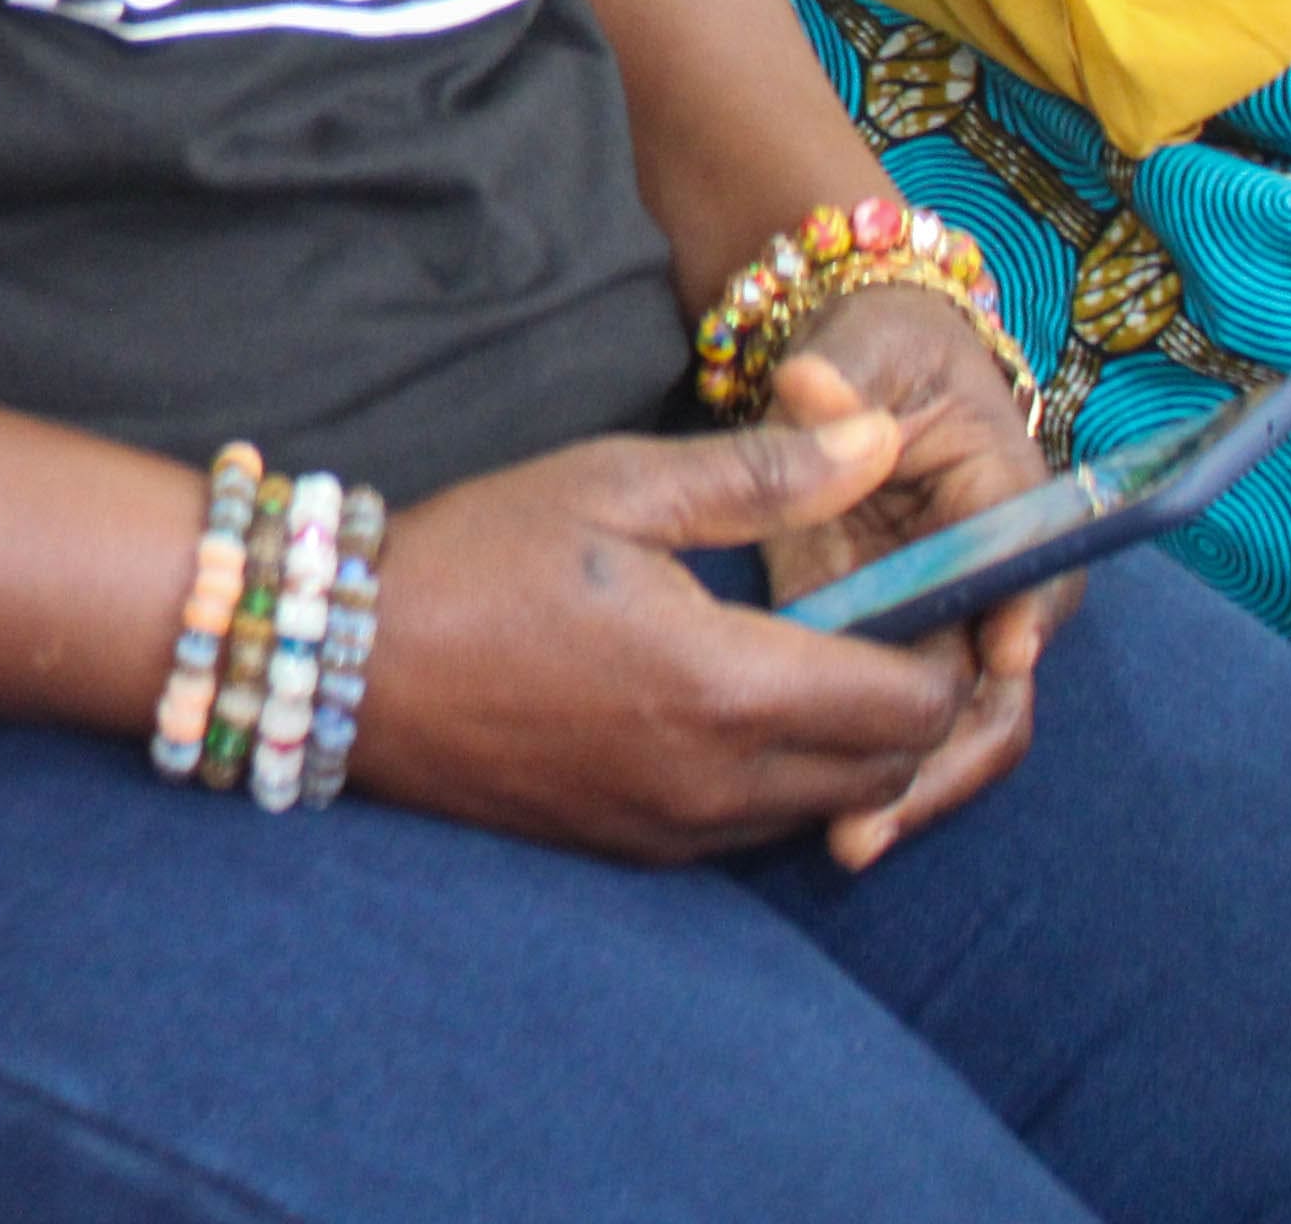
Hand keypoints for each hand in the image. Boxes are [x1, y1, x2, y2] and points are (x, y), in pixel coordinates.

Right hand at [338, 403, 974, 865]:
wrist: (348, 662)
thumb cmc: (477, 555)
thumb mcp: (616, 484)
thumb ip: (763, 472)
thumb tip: (880, 442)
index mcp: (725, 684)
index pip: (912, 702)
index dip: (941, 650)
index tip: (919, 595)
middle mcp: (717, 780)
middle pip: (890, 771)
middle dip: (909, 703)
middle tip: (874, 623)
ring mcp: (677, 828)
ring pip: (829, 808)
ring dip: (847, 746)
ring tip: (803, 658)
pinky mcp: (637, 849)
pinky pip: (757, 829)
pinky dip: (780, 778)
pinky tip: (727, 705)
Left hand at [761, 288, 1068, 864]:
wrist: (865, 370)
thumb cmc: (880, 352)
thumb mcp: (863, 348)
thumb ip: (841, 374)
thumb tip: (812, 387)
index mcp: (1011, 498)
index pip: (1033, 567)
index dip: (1021, 616)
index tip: (1001, 658)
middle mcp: (996, 575)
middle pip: (1001, 678)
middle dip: (954, 745)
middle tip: (890, 811)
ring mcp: (948, 617)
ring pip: (955, 718)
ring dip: (915, 781)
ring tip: (853, 844)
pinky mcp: (896, 640)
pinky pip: (898, 718)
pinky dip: (873, 769)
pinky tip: (828, 827)